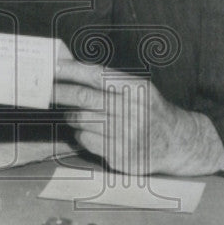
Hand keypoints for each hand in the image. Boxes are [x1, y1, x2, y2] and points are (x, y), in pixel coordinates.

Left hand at [54, 59, 223, 175]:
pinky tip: (90, 131)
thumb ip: (108, 80)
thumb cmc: (150, 111)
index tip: (53, 68)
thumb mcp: (139, 88)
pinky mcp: (120, 156)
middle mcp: (133, 111)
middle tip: (45, 89)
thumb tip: (70, 68)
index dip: (71, 71)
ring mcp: (127, 136)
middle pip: (84, 99)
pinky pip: (86, 141)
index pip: (97, 75)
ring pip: (82, 120)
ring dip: (72, 115)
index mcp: (137, 89)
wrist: (178, 143)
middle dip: (60, 92)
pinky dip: (82, 134)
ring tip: (73, 112)